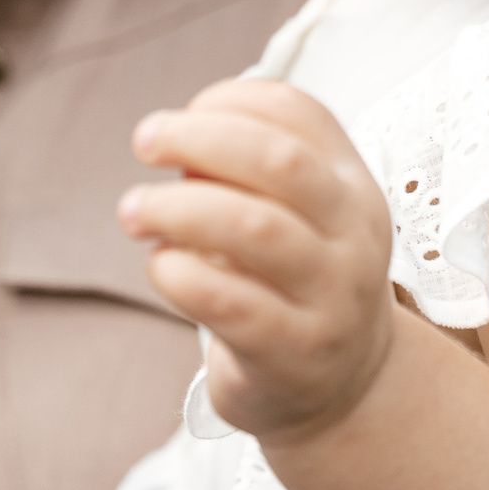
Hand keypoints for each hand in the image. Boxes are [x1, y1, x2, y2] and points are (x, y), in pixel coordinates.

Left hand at [120, 79, 396, 440]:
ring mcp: (331, 297)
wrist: (343, 389)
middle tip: (145, 141)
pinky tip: (161, 265)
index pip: (301, 114)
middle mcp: (354, 236)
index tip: (184, 112)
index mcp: (353, 185)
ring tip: (134, 210)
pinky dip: (183, 275)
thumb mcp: (301, 218)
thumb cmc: (299, 286)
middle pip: (281, 162)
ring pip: (256, 228)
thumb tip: (176, 135)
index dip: (233, 100)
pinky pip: (234, 304)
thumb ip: (249, 172)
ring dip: (179, 207)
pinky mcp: (294, 353)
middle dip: (200, 140)